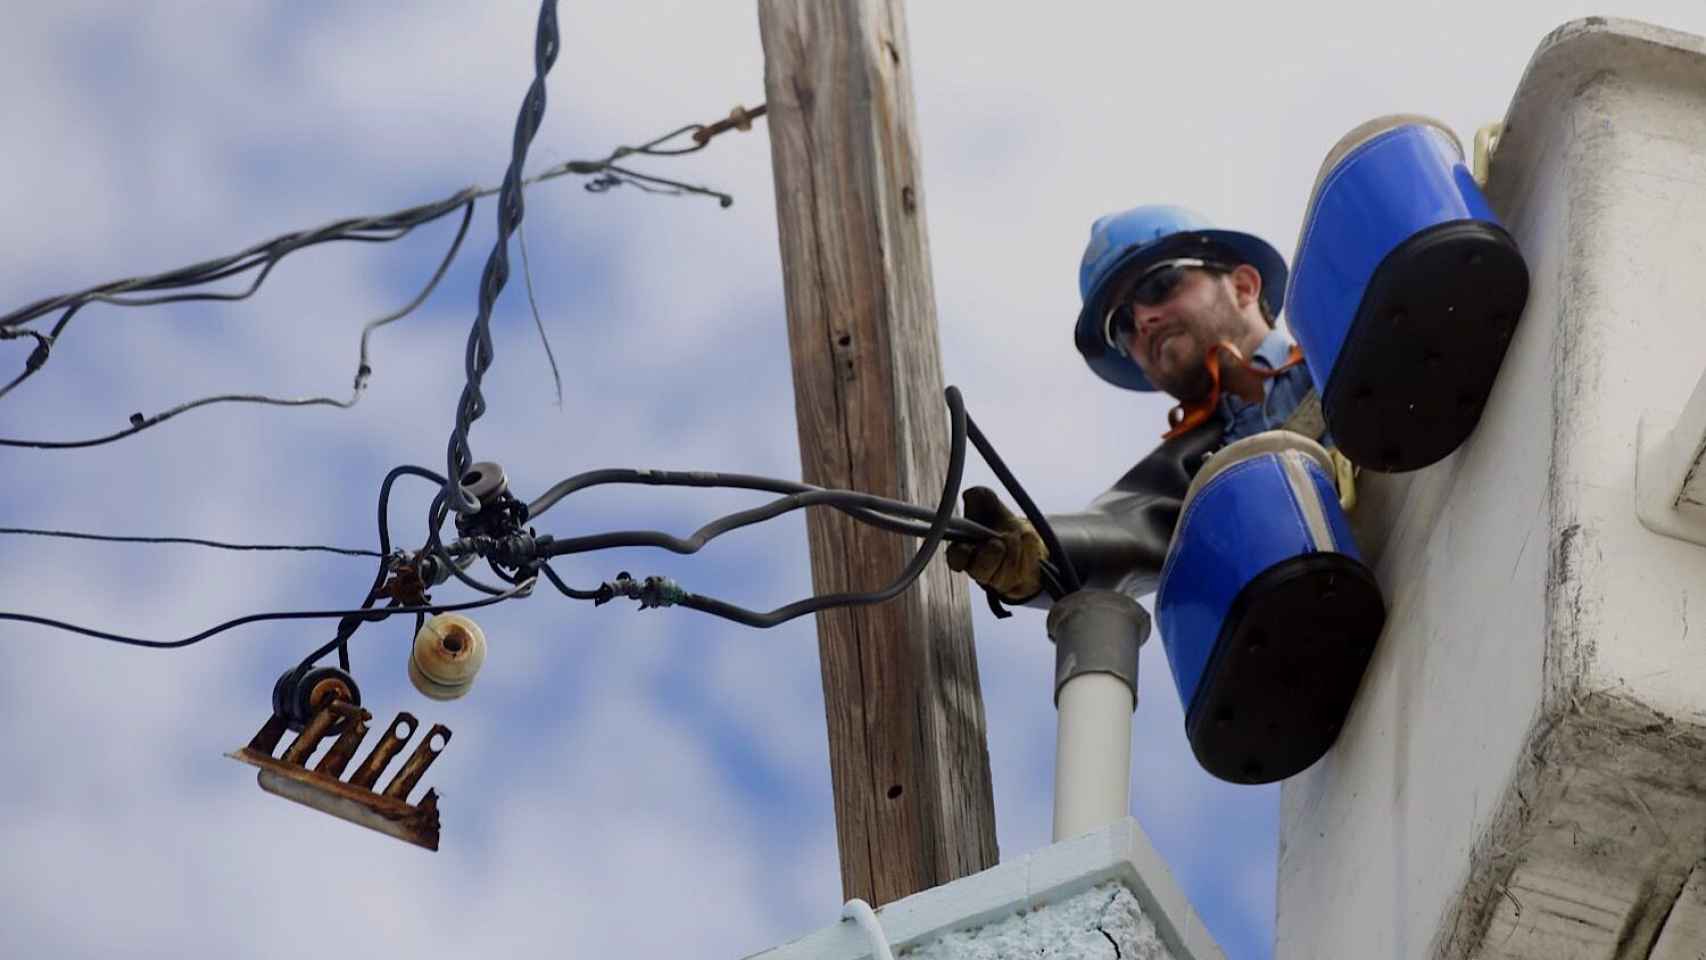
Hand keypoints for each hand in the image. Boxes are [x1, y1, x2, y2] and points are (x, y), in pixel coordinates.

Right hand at [945, 486, 1047, 600]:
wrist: (1025, 541)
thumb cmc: (1001, 525)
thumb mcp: (990, 507)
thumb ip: (980, 497)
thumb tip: (972, 493)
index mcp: (965, 552)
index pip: (956, 560)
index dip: (962, 554)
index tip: (970, 546)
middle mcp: (980, 569)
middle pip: (983, 566)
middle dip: (995, 548)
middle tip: (1000, 539)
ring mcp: (1001, 579)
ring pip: (1008, 565)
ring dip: (1016, 545)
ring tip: (1017, 536)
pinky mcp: (1022, 583)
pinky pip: (1029, 564)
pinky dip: (1030, 547)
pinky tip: (1028, 541)